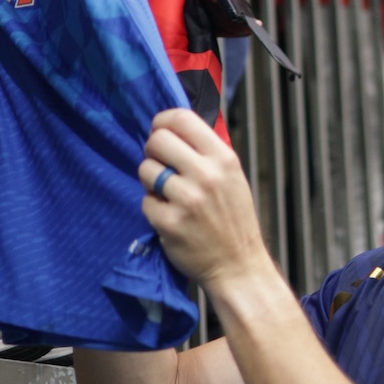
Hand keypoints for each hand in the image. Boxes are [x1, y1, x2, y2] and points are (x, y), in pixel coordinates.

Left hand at [140, 109, 271, 291]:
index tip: (159, 131)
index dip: (163, 121)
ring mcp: (187, 200)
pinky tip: (169, 215)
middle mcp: (206, 175)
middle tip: (160, 164)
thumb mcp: (231, 175)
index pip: (182, 118)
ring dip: (150, 181)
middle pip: (157, 140)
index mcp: (223, 158)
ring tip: (166, 193)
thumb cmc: (233, 218)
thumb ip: (205, 151)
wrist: (238, 265)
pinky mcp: (170, 223)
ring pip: (146, 169)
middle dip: (153, 150)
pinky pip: (145, 201)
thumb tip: (170, 127)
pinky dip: (153, 207)